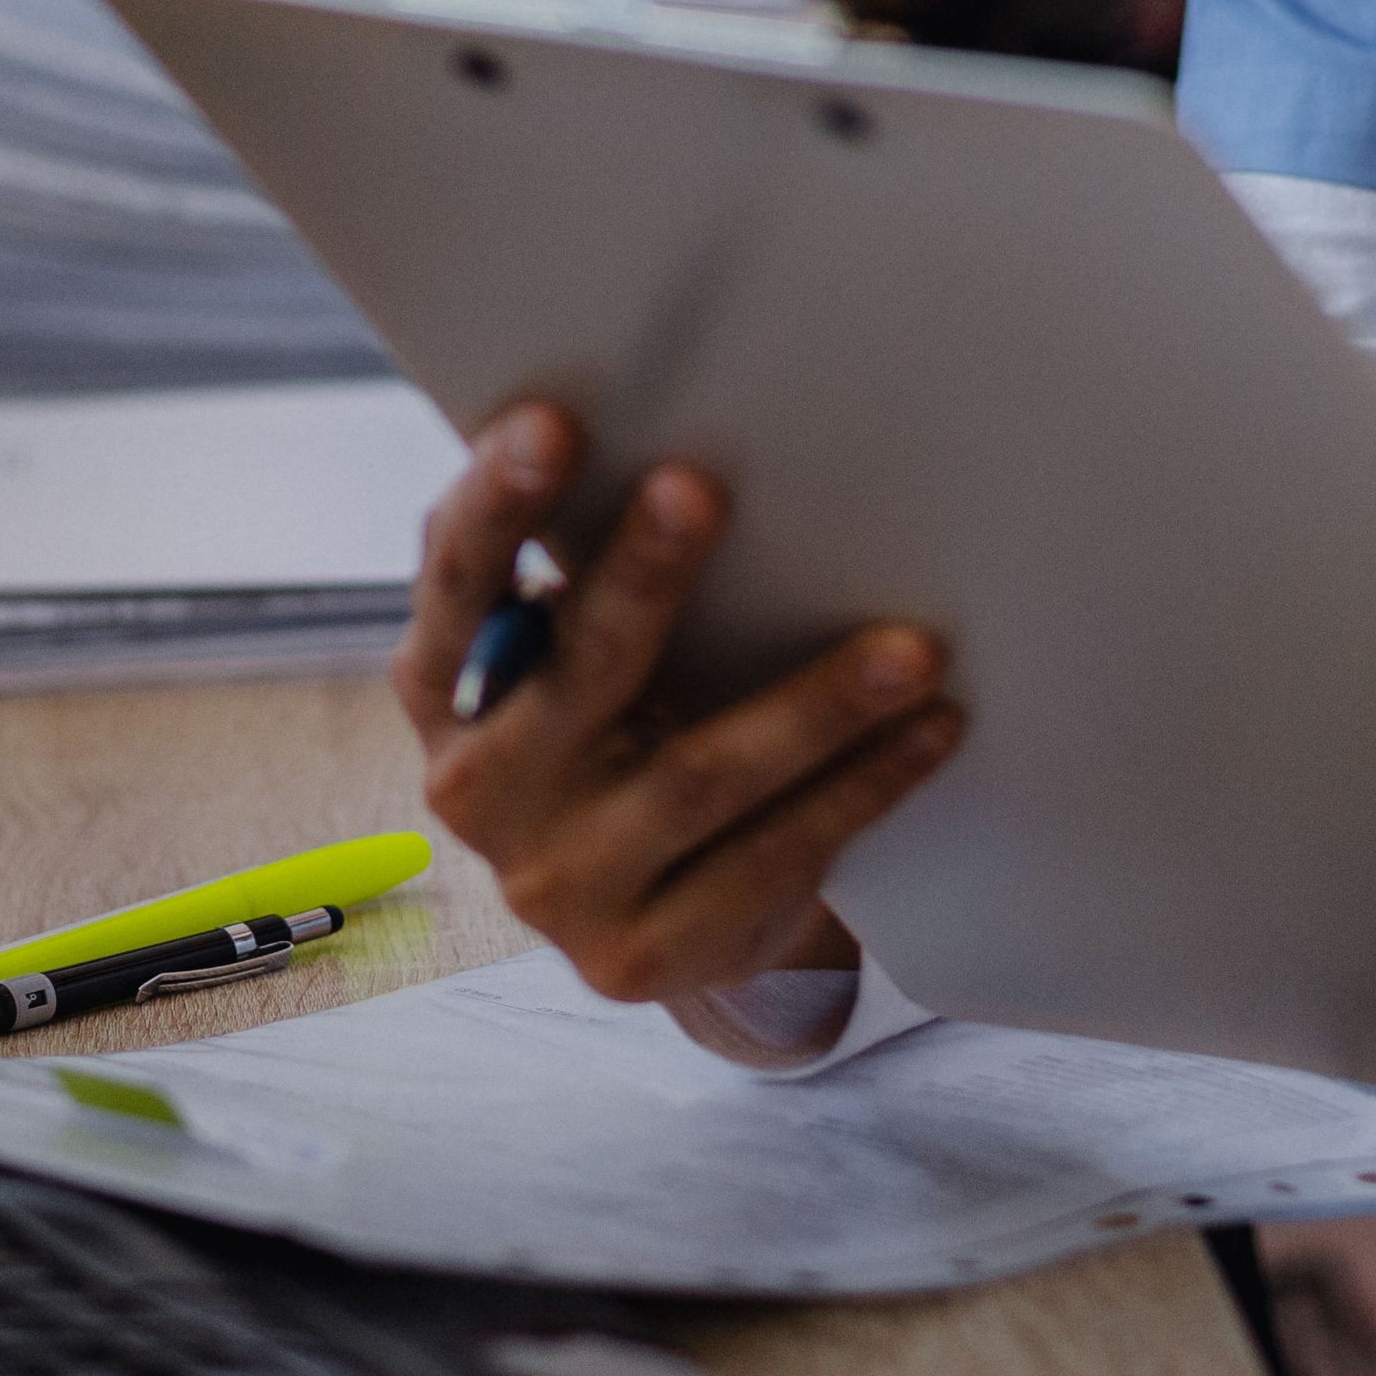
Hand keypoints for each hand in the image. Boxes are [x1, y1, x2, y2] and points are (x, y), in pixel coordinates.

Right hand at [391, 402, 962, 1040]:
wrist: (643, 913)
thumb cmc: (614, 729)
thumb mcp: (564, 657)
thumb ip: (570, 565)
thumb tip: (642, 418)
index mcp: (445, 689)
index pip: (457, 584)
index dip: (497, 505)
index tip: (553, 422)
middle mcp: (478, 791)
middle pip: (580, 672)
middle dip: (643, 577)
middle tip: (706, 487)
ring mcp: (556, 888)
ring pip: (698, 778)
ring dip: (815, 707)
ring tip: (910, 650)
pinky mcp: (641, 957)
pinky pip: (771, 858)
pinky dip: (862, 788)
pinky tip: (930, 730)